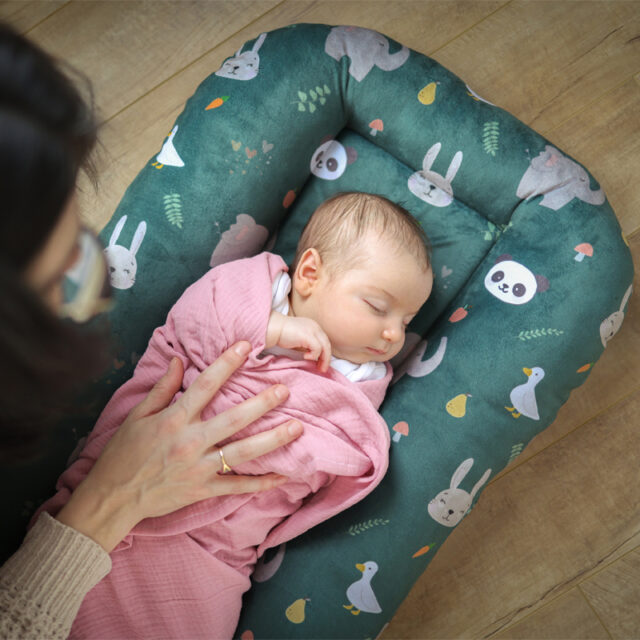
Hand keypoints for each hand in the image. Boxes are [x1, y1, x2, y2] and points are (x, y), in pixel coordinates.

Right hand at [56, 341, 301, 551]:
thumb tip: (180, 360)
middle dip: (262, 404)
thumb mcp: (137, 416)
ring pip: (243, 452)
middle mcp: (190, 442)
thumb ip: (162, 389)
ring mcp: (199, 468)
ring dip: (272, 440)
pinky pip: (237, 486)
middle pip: (234, 419)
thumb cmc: (123, 453)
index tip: (246, 346)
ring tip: (297, 428)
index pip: (206, 385)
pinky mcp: (203, 490)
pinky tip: (284, 475)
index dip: (227, 363)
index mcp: (174, 420)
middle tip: (285, 391)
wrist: (113, 497)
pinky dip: (262, 483)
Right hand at [267, 312, 331, 371]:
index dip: (325, 353)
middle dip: (326, 358)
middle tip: (323, 369)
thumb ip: (307, 344)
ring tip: (318, 367)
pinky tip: (305, 357)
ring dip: (323, 359)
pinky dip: (314, 355)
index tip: (321, 363)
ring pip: (325, 347)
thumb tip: (313, 356)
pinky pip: (317, 348)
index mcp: (314, 326)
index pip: (324, 341)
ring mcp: (313, 330)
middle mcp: (315, 327)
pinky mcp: (308, 336)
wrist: (274, 327)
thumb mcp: (299, 338)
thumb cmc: (282, 334)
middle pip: (327, 344)